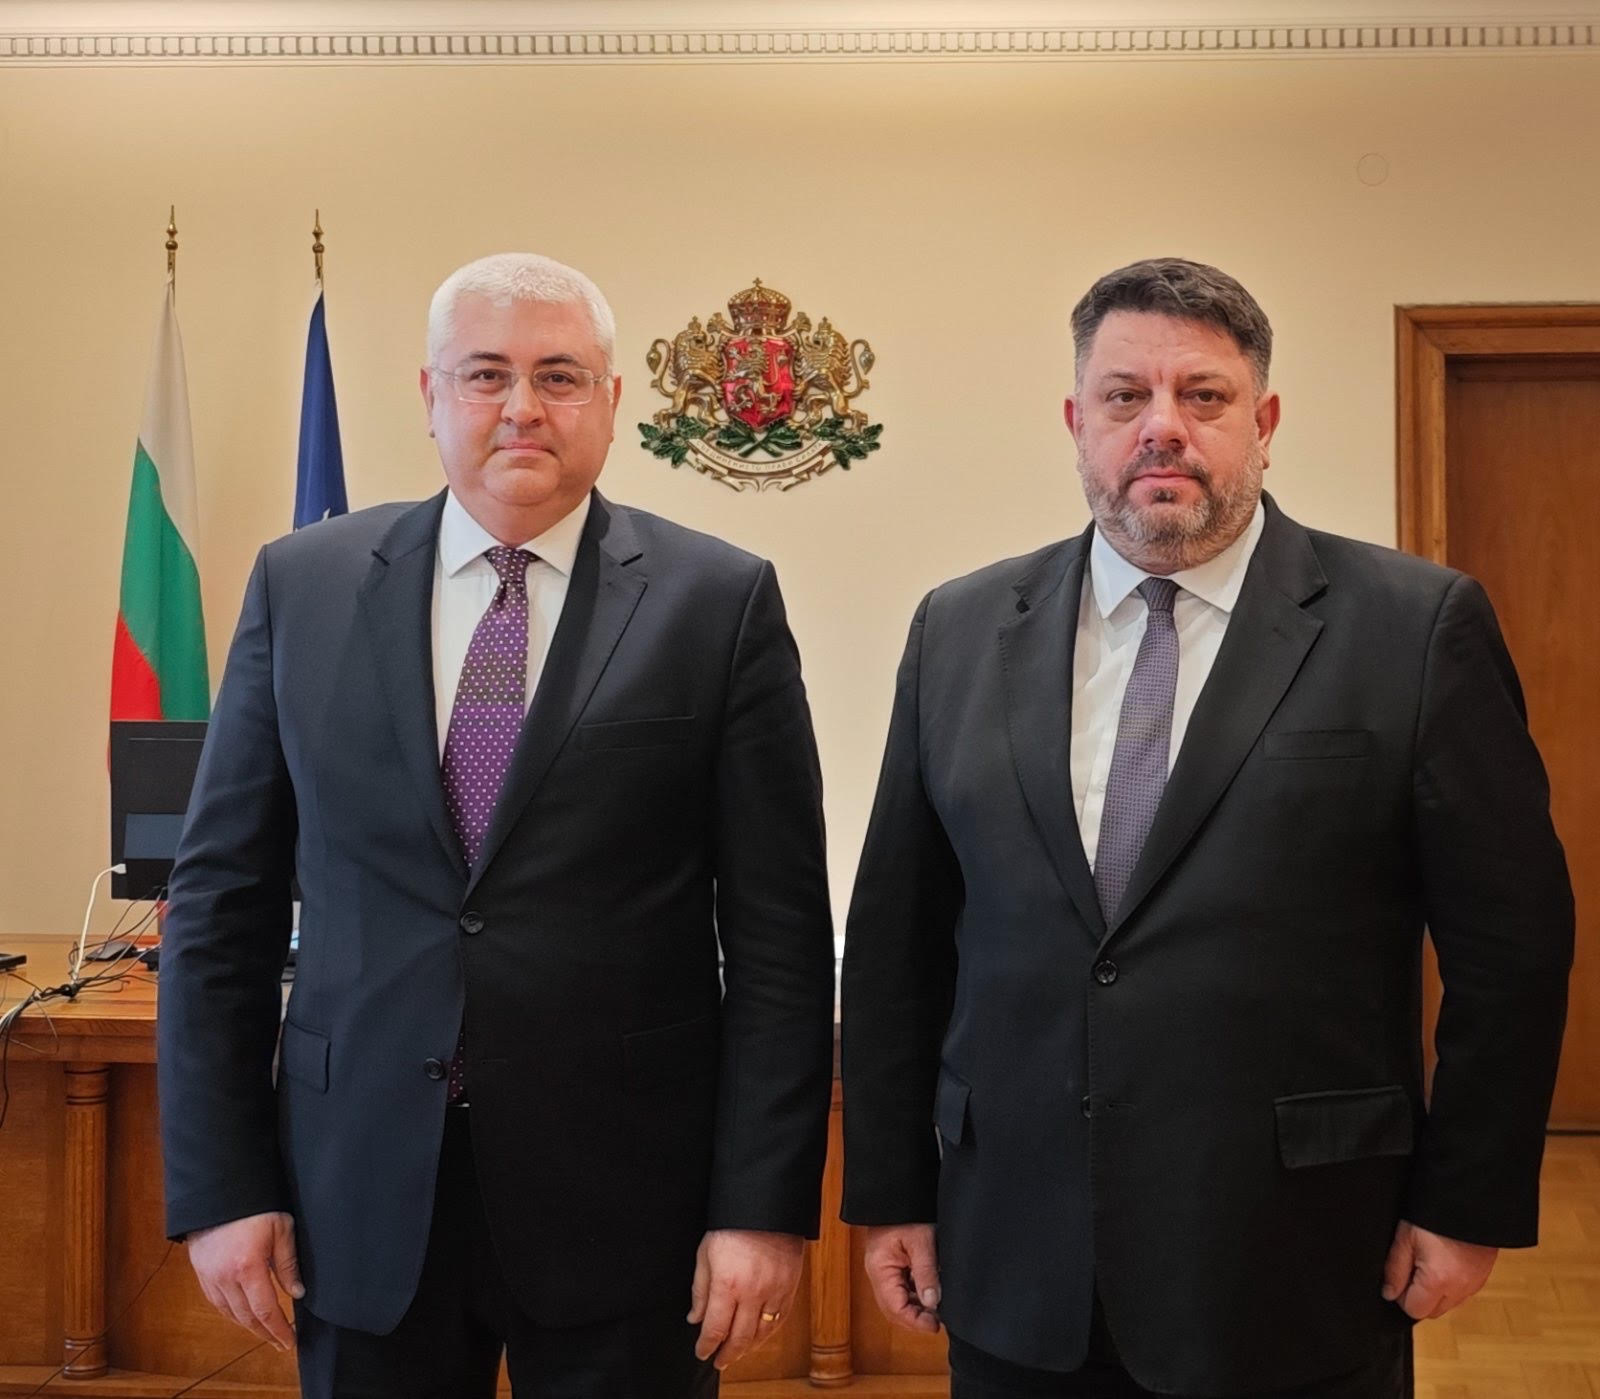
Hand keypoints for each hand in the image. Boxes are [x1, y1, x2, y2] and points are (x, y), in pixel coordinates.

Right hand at [186, 1211, 303, 1350]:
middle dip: (265, 1334)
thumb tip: (297, 1292)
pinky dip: (232, 1314)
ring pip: (230, 1314)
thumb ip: (288, 1264)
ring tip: (266, 1333)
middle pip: (247, 1318)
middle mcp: (226, 1278)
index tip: (289, 1341)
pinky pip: (217, 1303)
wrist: (219, 1193)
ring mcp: (210, 1278)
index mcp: (248, 1267)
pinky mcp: (202, 1274)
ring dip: (249, 1327)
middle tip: (280, 1343)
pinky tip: (243, 1316)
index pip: (266, 1311)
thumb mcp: (281, 1229)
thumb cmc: (255, 1207)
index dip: (278, 1329)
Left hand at [687, 1228, 803, 1370]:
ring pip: (762, 1334)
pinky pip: (780, 1320)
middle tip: (719, 1361)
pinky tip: (760, 1337)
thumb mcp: (706, 1253)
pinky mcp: (790, 1287)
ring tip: (737, 1353)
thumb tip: (695, 1317)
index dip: (706, 1346)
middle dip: (727, 1354)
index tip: (701, 1352)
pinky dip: (768, 1334)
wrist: (767, 1205)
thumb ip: (700, 1289)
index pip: (715, 1329)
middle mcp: (752, 1293)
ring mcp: (774, 1292)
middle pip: (739, 1338)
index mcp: (727, 1284)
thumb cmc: (733, 1225)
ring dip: (748, 1348)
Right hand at [863, 1223, 940, 1332]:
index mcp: (880, 1269)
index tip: (935, 1325)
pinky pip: (900, 1288)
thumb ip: (926, 1273)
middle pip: (893, 1309)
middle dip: (914, 1319)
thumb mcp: (921, 1242)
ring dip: (915, 1309)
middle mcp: (877, 1273)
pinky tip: (929, 1295)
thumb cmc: (907, 1212)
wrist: (896, 1191)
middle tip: (937, 1322)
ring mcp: (882, 1269)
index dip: (915, 1321)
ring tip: (936, 1310)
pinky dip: (914, 1296)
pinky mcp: (890, 1264)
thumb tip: (932, 1303)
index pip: (894, 1308)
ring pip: (896, 1300)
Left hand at [1381, 1219, 1497, 1319]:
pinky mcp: (1483, 1277)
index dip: (1402, 1295)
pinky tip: (1444, 1260)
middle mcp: (1460, 1288)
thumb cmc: (1434, 1214)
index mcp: (1438, 1280)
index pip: (1415, 1310)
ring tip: (1429, 1260)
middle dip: (1419, 1296)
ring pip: (1448, 1303)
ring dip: (1435, 1292)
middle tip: (1413, 1265)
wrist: (1468, 1198)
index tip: (1400, 1275)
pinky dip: (1451, 1284)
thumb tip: (1389, 1294)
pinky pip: (1462, 1292)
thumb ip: (1394, 1270)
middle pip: (1433, 1311)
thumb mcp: (1405, 1238)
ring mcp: (1475, 1284)